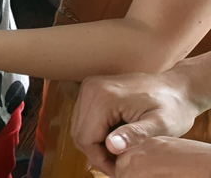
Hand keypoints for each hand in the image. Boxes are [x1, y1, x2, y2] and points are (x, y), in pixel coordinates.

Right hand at [73, 68, 203, 175]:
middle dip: (97, 153)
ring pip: (80, 127)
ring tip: (120, 153)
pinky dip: (97, 133)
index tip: (120, 170)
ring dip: (96, 144)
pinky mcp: (92, 90)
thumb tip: (110, 146)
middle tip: (120, 165)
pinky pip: (84, 119)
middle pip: (79, 133)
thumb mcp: (160, 125)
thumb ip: (135, 135)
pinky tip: (116, 139)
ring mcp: (89, 88)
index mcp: (104, 97)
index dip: (100, 160)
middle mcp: (91, 89)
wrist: (177, 87)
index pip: (86, 138)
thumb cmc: (173, 107)